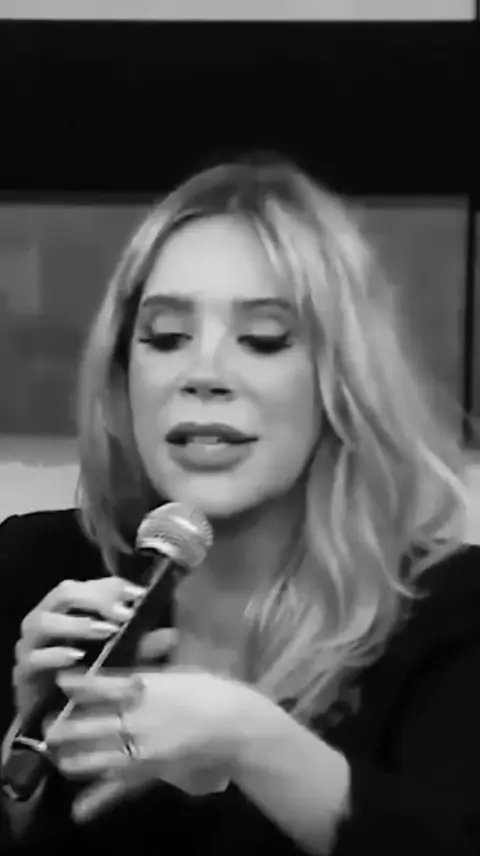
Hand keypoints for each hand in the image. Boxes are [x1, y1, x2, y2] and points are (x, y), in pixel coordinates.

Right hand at [13, 576, 144, 720]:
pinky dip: (55, 655)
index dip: (112, 586)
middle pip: (64, 592)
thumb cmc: (88, 678)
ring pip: (43, 621)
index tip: (137, 595)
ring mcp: (30, 645)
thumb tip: (171, 635)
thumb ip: (142, 646)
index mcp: (69, 609)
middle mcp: (46, 618)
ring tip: (105, 631)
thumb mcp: (120, 659)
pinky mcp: (23, 672)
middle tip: (124, 614)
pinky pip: (34, 658)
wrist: (54, 719)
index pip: (89, 584)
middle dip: (94, 598)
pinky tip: (76, 656)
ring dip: (76, 623)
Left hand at [45, 652, 253, 821]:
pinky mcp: (149, 771)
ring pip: (94, 755)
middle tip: (49, 724)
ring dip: (72, 757)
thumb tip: (140, 647)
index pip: (98, 686)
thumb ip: (154, 662)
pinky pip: (118, 786)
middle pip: (88, 723)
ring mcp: (140, 747)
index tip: (61, 683)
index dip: (76, 685)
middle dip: (64, 725)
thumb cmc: (212, 690)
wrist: (237, 725)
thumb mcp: (180, 668)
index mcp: (143, 687)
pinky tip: (79, 809)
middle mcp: (134, 716)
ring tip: (59, 756)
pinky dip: (97, 800)